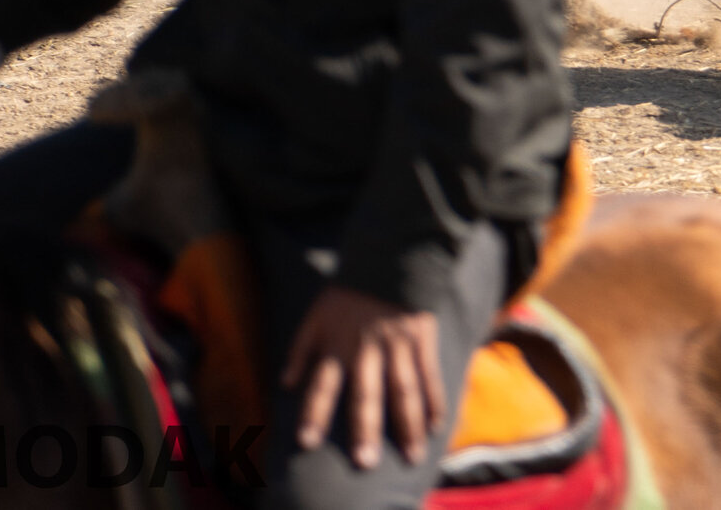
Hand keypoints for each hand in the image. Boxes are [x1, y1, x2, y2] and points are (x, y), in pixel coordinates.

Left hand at [285, 285, 444, 468]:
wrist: (389, 259)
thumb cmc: (348, 294)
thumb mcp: (315, 315)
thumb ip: (299, 349)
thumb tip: (285, 384)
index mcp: (337, 345)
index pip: (322, 384)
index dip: (314, 413)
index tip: (307, 442)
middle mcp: (366, 350)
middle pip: (366, 394)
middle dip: (365, 428)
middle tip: (364, 461)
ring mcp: (397, 347)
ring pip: (403, 391)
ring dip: (407, 426)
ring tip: (412, 456)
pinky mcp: (422, 342)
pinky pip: (430, 377)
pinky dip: (435, 402)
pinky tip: (436, 428)